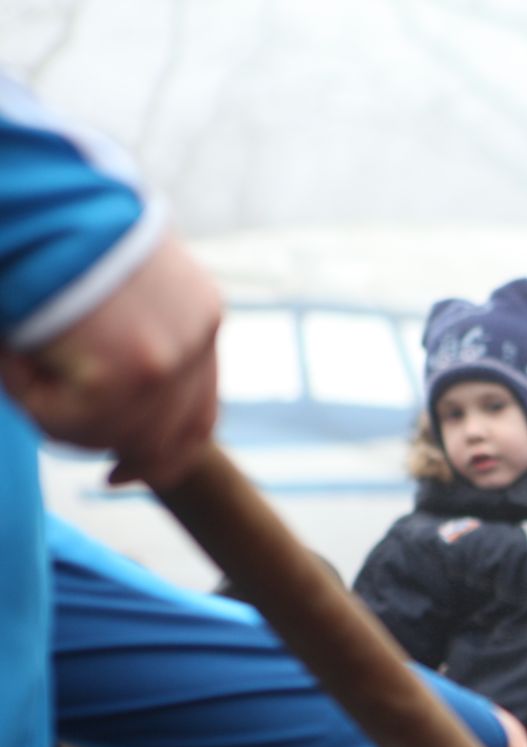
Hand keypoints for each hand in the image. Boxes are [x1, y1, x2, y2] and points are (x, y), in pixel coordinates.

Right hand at [0, 233, 222, 488]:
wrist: (36, 186)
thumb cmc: (54, 219)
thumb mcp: (109, 279)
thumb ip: (121, 333)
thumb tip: (101, 393)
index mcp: (201, 314)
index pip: (199, 413)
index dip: (160, 453)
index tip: (119, 475)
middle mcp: (197, 339)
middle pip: (162, 439)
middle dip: (106, 446)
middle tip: (64, 433)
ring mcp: (168, 360)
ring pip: (105, 434)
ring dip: (52, 407)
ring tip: (20, 348)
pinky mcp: (128, 373)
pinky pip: (65, 420)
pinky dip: (26, 391)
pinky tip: (12, 345)